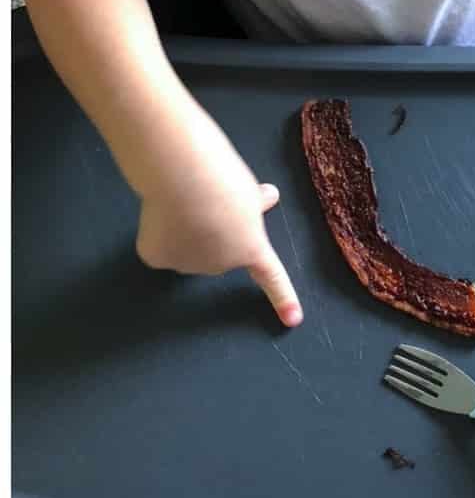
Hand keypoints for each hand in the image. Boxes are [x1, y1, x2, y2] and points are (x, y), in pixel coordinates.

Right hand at [136, 157, 303, 327]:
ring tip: (184, 202)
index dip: (283, 298)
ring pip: (186, 250)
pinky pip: (160, 247)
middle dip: (214, 233)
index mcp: (252, 248)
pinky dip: (159, 233)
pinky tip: (162, 213)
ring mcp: (188, 265)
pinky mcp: (157, 259)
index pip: (271, 277)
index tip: (294, 320)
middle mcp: (222, 265)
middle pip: (217, 251)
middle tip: (208, 203)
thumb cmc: (224, 180)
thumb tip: (269, 196)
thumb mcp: (250, 190)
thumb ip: (255, 203)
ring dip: (185, 233)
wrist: (184, 178)